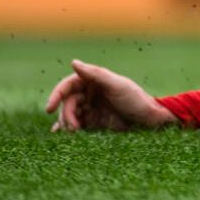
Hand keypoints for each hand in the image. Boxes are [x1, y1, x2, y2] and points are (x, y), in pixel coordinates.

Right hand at [45, 59, 175, 132]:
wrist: (150, 121)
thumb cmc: (136, 99)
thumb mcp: (117, 85)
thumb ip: (95, 74)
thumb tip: (73, 63)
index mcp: (94, 80)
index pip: (68, 85)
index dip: (56, 95)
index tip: (49, 108)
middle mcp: (90, 93)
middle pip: (67, 103)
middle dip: (66, 115)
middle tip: (73, 128)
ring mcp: (91, 108)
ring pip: (69, 115)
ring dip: (67, 124)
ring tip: (73, 133)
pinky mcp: (93, 124)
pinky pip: (76, 126)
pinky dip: (67, 130)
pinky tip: (60, 137)